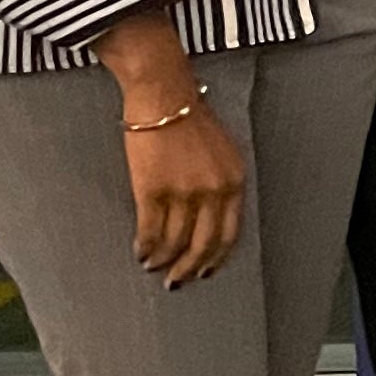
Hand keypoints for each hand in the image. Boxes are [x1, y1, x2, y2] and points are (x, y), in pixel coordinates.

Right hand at [98, 5, 243, 285]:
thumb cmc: (190, 119)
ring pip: (175, 242)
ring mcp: (184, 192)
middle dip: (190, 268)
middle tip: (178, 280)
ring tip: (154, 267)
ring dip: (163, 260)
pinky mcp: (153, 189)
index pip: (230, 233)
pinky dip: (145, 247)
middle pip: (204, 245)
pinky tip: (140, 253)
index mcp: (234, 182)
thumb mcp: (222, 152)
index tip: (206, 270)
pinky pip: (150, 230)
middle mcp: (213, 191)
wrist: (163, 95)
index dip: (216, 257)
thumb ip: (221, 183)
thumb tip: (209, 217)